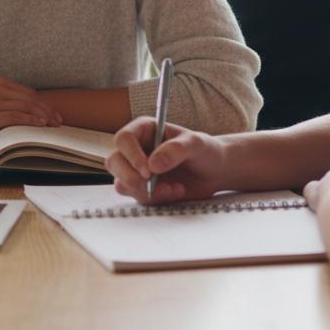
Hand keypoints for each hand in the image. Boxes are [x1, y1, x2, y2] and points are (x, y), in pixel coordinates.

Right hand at [0, 77, 62, 142]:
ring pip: (26, 106)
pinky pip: (15, 116)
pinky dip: (31, 121)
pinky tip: (41, 126)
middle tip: (60, 121)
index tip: (54, 114)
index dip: (44, 104)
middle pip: (31, 98)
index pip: (28, 93)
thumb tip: (21, 114)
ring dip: (44, 116)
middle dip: (48, 110)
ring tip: (54, 125)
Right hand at [105, 116, 225, 204]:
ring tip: (175, 188)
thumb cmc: (205, 151)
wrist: (215, 172)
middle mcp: (136, 149)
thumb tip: (152, 165)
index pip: (123, 139)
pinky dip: (156, 199)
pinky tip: (176, 192)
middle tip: (152, 185)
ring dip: (147, 191)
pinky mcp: (142, 188)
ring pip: (122, 183)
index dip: (131, 155)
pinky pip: (137, 197)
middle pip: (114, 162)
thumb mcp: (196, 144)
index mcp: (145, 130)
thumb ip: (176, 150)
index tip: (148, 170)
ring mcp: (137, 170)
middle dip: (131, 177)